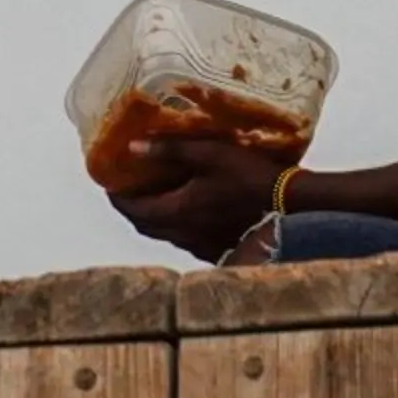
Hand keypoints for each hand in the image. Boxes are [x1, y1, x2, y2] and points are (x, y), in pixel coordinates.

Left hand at [106, 138, 282, 263]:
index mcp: (176, 212)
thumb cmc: (250, 178)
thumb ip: (172, 150)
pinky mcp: (217, 250)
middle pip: (145, 225)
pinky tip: (187, 210)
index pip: (134, 209)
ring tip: (155, 194)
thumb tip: (133, 147)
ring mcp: (200, 246)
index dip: (117, 196)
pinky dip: (174, 224)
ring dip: (154, 216)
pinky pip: (183, 239)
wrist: (288, 209)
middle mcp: (182, 234)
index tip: (109, 180)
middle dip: (132, 207)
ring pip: (164, 234)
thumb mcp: (210, 154)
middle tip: (129, 186)